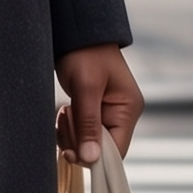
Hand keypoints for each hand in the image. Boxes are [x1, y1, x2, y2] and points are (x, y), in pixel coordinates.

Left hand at [56, 44, 143, 167]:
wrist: (78, 33)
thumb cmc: (85, 54)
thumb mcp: (86, 88)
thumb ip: (89, 124)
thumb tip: (91, 159)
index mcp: (128, 110)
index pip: (117, 151)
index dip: (94, 157)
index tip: (70, 152)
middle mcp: (122, 115)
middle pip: (101, 148)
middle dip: (78, 141)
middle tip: (64, 118)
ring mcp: (108, 114)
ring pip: (89, 142)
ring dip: (71, 134)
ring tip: (64, 111)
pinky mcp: (94, 112)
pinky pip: (82, 132)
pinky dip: (69, 129)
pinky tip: (64, 112)